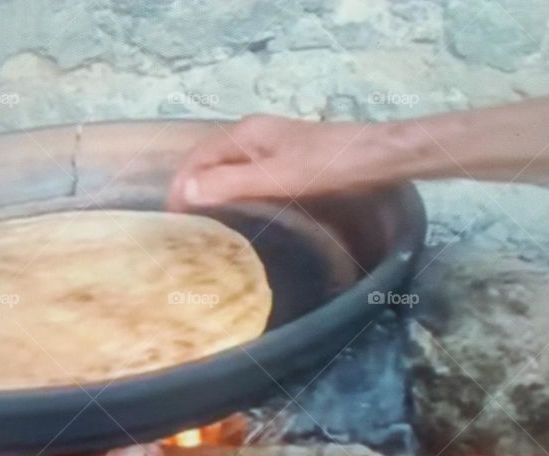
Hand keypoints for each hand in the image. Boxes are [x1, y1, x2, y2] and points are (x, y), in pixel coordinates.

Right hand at [167, 115, 400, 210]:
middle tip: (183, 227)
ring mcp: (270, 147)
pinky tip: (238, 214)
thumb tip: (183, 191)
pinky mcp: (285, 160)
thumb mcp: (274, 178)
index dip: (179, 187)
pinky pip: (246, 176)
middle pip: (209, 162)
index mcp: (244, 134)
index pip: (196, 158)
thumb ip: (228, 184)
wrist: (376, 159)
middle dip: (191, 189)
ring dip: (211, 192)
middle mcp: (252, 136)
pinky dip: (232, 193)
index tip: (171, 221)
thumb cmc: (325, 168)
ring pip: (228, 170)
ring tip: (203, 224)